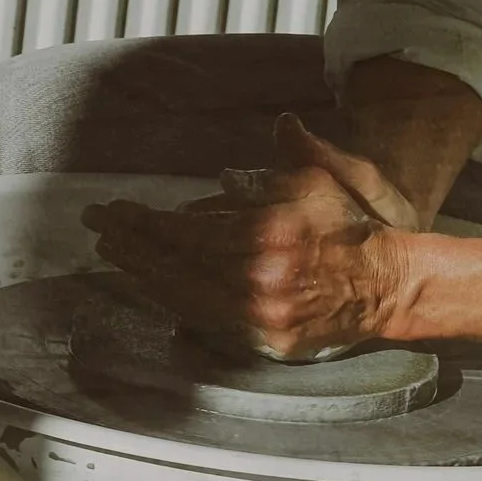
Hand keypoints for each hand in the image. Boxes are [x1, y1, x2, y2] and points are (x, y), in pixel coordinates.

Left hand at [84, 114, 421, 358]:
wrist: (384, 284)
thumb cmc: (346, 227)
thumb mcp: (315, 181)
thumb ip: (279, 163)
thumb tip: (259, 141)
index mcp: (268, 234)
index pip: (186, 229)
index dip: (143, 221)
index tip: (113, 210)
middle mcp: (259, 277)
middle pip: (176, 263)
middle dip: (129, 245)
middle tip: (97, 228)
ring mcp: (261, 314)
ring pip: (184, 296)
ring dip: (143, 274)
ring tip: (114, 255)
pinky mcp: (266, 340)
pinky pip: (207, 321)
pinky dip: (174, 302)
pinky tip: (152, 287)